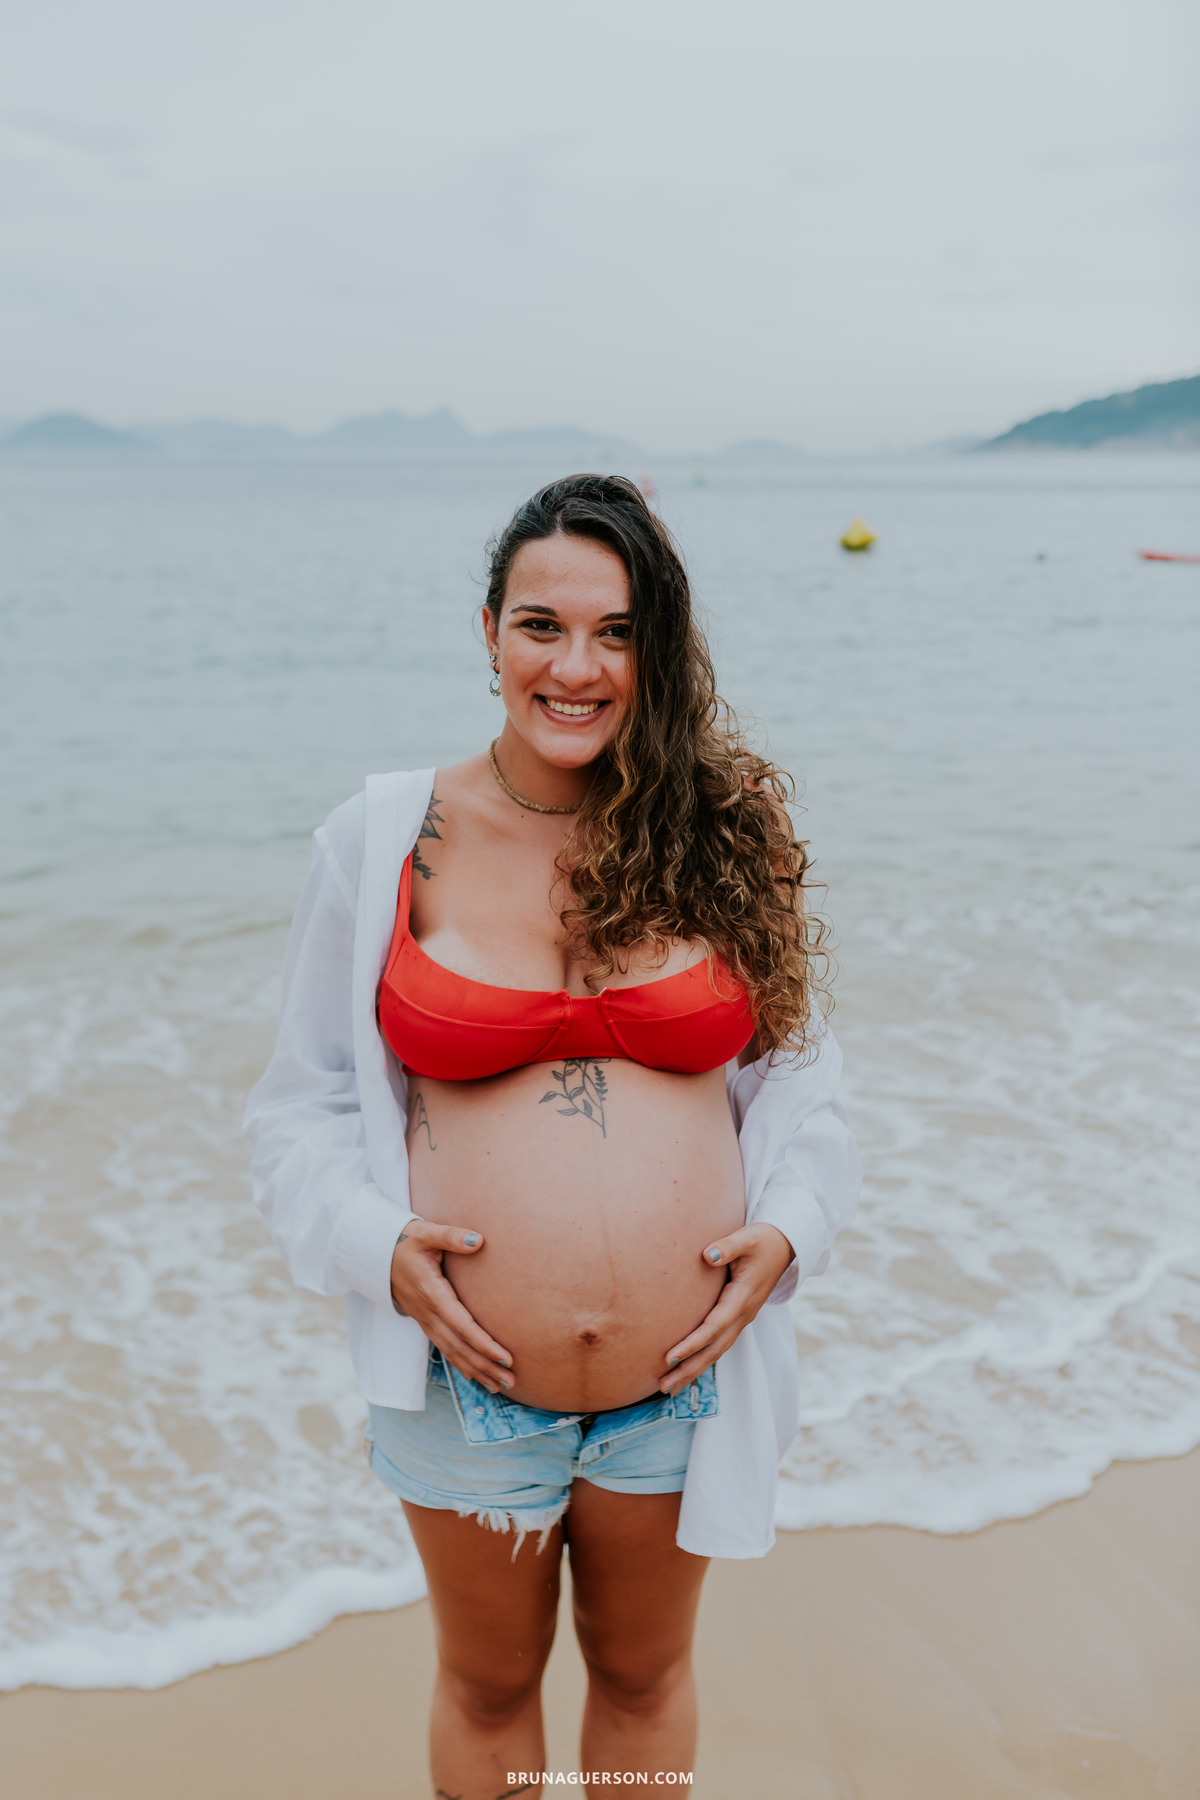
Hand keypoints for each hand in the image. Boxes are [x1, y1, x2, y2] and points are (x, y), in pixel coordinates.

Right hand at [389, 1220, 514, 1394]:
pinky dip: (461, 1365)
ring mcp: (425, 1319)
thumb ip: (451, 1236)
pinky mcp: (424, 1321)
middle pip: (459, 1346)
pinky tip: (476, 1376)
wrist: (375, 1253)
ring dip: (476, 1370)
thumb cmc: (404, 1241)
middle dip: (485, 1365)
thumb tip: (478, 1241)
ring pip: (452, 1352)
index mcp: (432, 1293)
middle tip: (511, 1380)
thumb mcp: (425, 1232)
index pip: (461, 1325)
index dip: (483, 1343)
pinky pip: (444, 1348)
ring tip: (500, 1385)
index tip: (505, 1356)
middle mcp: (428, 1312)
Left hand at [660, 1223, 794, 1393]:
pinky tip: (686, 1370)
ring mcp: (742, 1319)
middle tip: (663, 1386)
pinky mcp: (738, 1319)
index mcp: (742, 1298)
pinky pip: (720, 1345)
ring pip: (717, 1352)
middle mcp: (743, 1315)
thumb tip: (708, 1254)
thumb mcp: (747, 1238)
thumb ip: (728, 1246)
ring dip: (693, 1371)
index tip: (670, 1357)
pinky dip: (703, 1360)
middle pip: (714, 1349)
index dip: (692, 1343)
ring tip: (669, 1388)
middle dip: (689, 1369)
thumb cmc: (762, 1240)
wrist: (784, 1246)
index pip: (714, 1326)